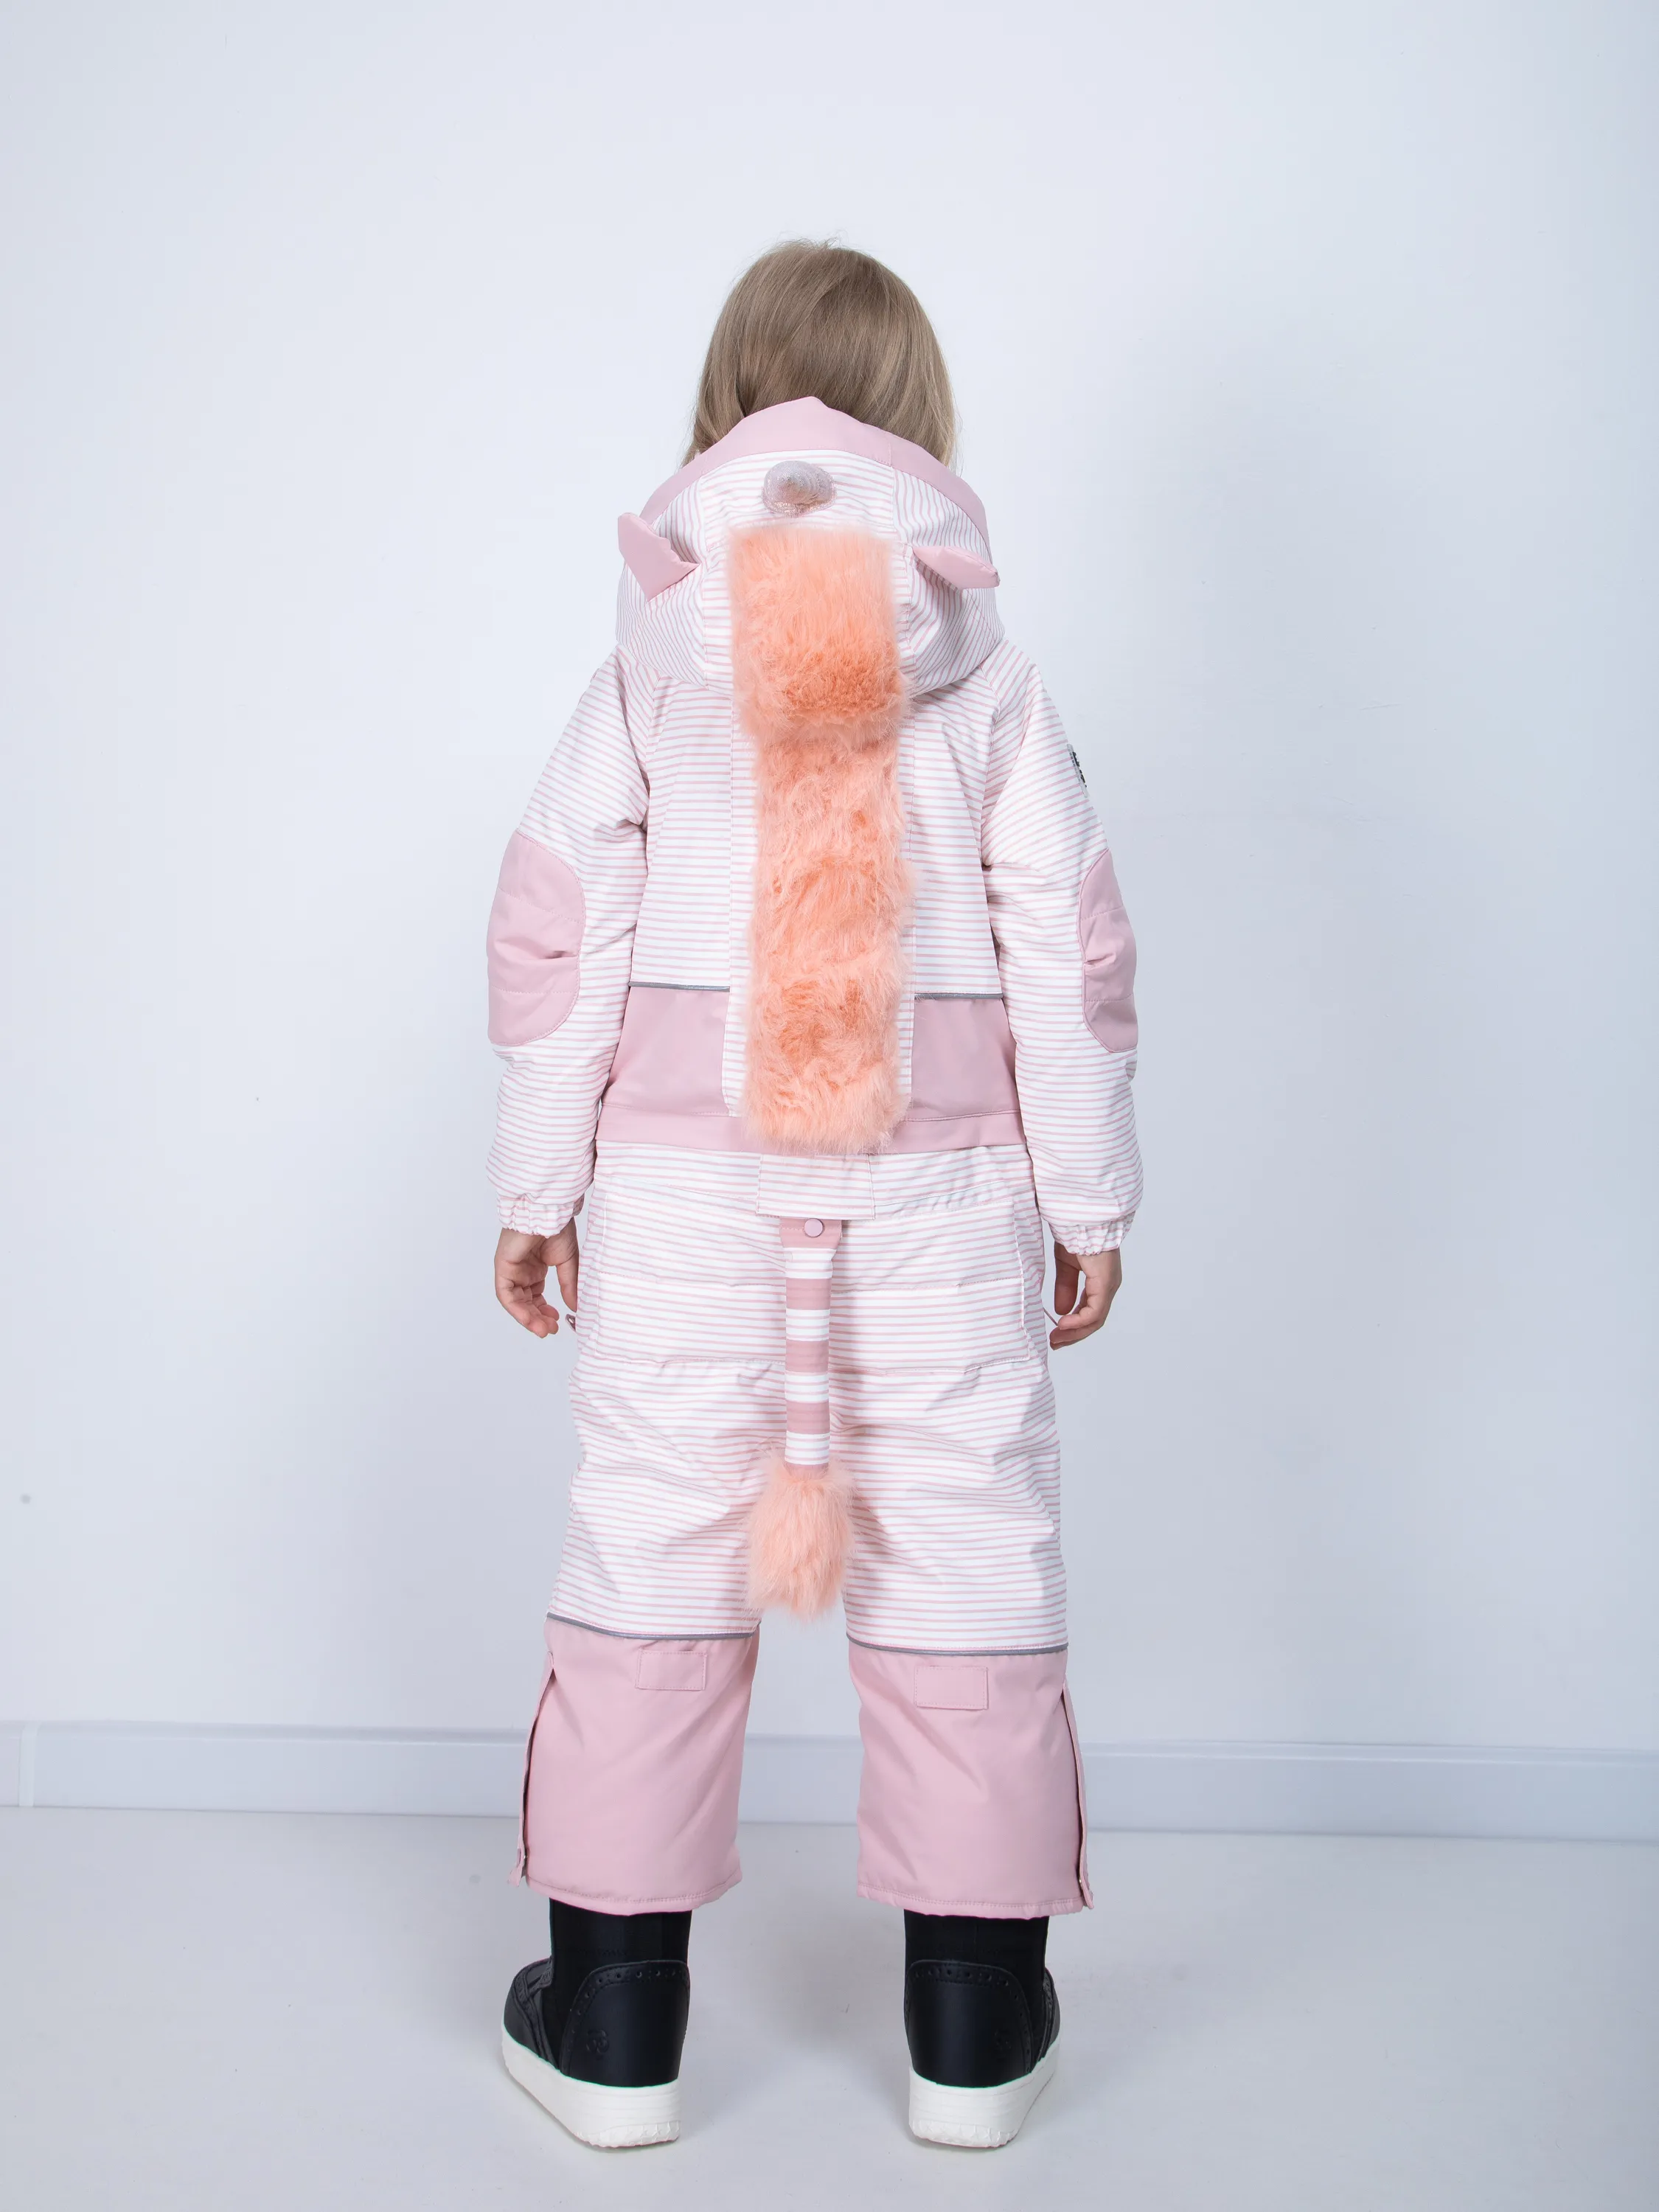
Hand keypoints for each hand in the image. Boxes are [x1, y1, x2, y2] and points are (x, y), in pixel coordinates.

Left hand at [495, 1223, 579, 1337]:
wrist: (549, 1211)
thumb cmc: (558, 1227)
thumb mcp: (569, 1263)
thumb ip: (569, 1286)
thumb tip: (575, 1308)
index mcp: (535, 1267)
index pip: (536, 1296)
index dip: (545, 1311)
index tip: (557, 1322)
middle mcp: (521, 1270)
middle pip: (526, 1301)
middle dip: (537, 1318)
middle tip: (550, 1331)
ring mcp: (511, 1269)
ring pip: (515, 1301)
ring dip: (528, 1317)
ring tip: (543, 1329)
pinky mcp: (503, 1267)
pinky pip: (505, 1294)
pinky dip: (516, 1309)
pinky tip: (529, 1319)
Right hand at [1050, 1241, 1121, 1349]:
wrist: (1080, 1220)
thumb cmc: (1076, 1235)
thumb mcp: (1066, 1266)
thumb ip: (1065, 1287)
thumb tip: (1061, 1310)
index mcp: (1100, 1282)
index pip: (1090, 1311)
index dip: (1073, 1325)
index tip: (1055, 1332)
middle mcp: (1108, 1286)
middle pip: (1094, 1321)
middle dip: (1073, 1334)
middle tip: (1055, 1342)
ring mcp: (1109, 1286)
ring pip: (1095, 1320)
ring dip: (1075, 1332)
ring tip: (1056, 1338)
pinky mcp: (1105, 1284)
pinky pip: (1094, 1312)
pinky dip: (1079, 1321)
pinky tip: (1063, 1323)